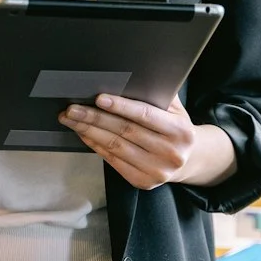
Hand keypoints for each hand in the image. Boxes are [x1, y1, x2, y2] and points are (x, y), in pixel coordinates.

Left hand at [60, 94, 232, 189]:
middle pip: (125, 131)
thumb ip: (158, 94)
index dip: (121, 106)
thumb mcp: (176, 109)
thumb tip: (131, 77)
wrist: (190, 160)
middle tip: (72, 108)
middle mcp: (170, 153)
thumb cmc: (176, 128)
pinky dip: (95, 146)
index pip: (145, 115)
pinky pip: (113, 161)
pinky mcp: (143, 182)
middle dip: (94, 118)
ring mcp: (156, 171)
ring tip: (71, 119)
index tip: (99, 98)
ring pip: (115, 147)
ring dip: (89, 132)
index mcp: (180, 131)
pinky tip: (83, 134)